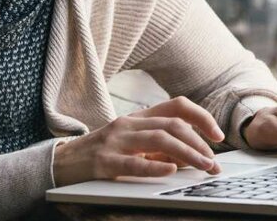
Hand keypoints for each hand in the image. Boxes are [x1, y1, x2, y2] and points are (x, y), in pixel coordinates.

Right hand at [52, 97, 225, 186]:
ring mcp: (114, 141)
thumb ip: (158, 147)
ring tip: (203, 167)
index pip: (176, 106)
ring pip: (159, 140)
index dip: (201, 117)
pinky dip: (155, 167)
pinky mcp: (102, 162)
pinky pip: (133, 163)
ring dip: (187, 154)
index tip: (217, 135)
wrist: (59, 163)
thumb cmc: (100, 154)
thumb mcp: (130, 145)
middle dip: (199, 143)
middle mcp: (128, 124)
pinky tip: (171, 171)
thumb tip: (190, 157)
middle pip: (173, 125)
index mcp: (137, 117)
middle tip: (213, 163)